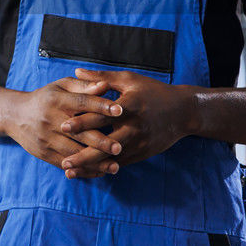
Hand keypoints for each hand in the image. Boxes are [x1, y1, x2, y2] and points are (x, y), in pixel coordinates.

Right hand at [1, 77, 124, 169]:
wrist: (15, 115)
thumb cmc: (46, 98)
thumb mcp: (61, 86)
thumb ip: (84, 86)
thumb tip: (105, 86)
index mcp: (57, 100)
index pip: (82, 103)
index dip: (101, 106)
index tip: (120, 111)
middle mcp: (51, 120)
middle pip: (79, 132)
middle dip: (100, 141)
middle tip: (120, 147)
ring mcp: (47, 139)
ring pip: (74, 152)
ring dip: (95, 162)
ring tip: (115, 166)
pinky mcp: (44, 153)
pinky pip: (66, 164)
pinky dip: (83, 170)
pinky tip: (99, 172)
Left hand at [58, 68, 196, 178]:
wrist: (183, 112)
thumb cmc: (153, 91)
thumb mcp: (129, 80)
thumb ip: (102, 78)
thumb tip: (77, 72)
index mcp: (129, 106)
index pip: (102, 115)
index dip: (82, 121)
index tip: (62, 126)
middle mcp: (134, 127)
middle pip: (105, 143)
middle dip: (84, 154)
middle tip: (64, 160)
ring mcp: (138, 143)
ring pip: (111, 159)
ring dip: (90, 166)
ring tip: (69, 171)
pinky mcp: (141, 154)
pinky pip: (118, 164)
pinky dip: (102, 169)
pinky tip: (86, 172)